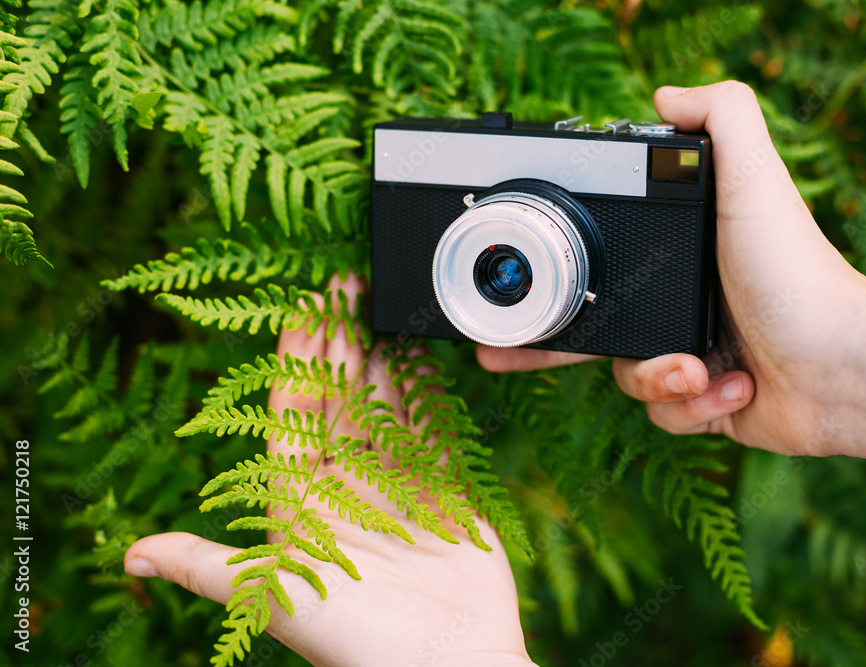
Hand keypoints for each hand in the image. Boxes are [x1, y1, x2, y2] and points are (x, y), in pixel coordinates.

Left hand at [124, 275, 533, 666]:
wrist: (446, 662)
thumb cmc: (355, 639)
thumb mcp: (270, 596)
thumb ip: (207, 566)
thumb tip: (132, 555)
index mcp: (301, 499)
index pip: (291, 412)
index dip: (294, 360)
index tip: (301, 311)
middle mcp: (347, 482)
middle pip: (338, 395)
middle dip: (338, 339)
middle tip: (341, 283)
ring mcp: (397, 478)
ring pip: (382, 400)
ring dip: (380, 351)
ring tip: (377, 300)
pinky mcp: (442, 482)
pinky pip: (431, 422)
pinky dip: (425, 386)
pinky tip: (419, 349)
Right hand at [479, 81, 865, 458]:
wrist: (842, 366)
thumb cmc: (798, 274)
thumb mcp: (755, 179)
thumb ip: (722, 118)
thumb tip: (664, 95)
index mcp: (683, 254)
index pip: (602, 259)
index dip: (555, 272)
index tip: (523, 285)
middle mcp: (683, 302)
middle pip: (591, 327)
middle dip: (546, 347)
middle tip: (499, 354)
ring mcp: (692, 355)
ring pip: (626, 378)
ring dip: (656, 378)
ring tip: (699, 368)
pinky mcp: (705, 403)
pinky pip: (663, 414)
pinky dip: (692, 406)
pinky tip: (733, 387)